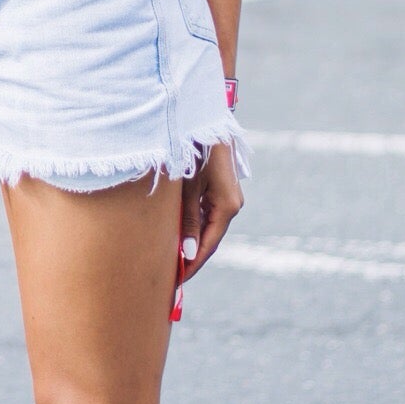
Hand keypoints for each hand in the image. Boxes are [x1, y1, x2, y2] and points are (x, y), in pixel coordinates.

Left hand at [179, 142, 241, 282]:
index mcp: (228, 206)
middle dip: (192, 257)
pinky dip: (196, 226)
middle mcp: (233, 204)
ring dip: (193, 241)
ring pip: (210, 227)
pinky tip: (181, 233)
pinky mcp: (222, 189)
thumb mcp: (188, 189)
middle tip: (171, 275)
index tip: (177, 281)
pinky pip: (209, 214)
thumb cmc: (194, 152)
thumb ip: (189, 222)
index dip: (193, 265)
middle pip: (211, 238)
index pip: (209, 245)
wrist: (205, 122)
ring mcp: (230, 197)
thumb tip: (189, 254)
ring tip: (172, 258)